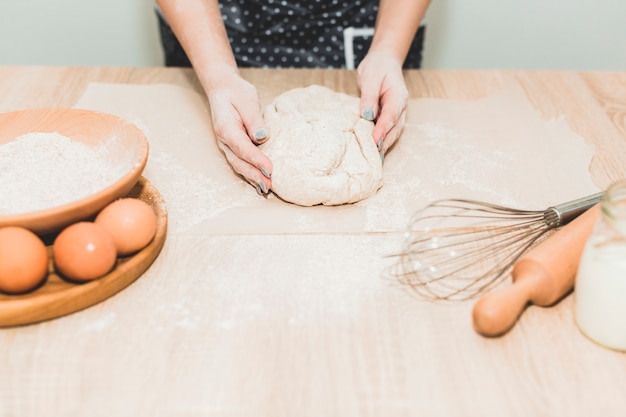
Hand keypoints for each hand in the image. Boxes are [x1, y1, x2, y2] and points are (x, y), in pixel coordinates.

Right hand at [205, 71, 272, 193]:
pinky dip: (250, 173)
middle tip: (269, 185)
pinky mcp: (233, 147)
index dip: (256, 159)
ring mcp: (227, 145)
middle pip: (239, 161)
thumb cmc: (236, 93)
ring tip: (266, 188)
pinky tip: (260, 181)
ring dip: (252, 178)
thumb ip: (254, 119)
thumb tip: (262, 137)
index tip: (269, 168)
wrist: (223, 89)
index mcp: (227, 128)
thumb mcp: (247, 100)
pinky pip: (241, 162)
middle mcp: (224, 140)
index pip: (242, 147)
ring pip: (239, 165)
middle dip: (254, 175)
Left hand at [356, 50, 408, 157]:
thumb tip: (367, 115)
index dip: (382, 130)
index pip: (390, 116)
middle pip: (394, 129)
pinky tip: (374, 150)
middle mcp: (401, 107)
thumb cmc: (377, 67)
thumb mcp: (370, 77)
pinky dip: (382, 140)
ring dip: (384, 145)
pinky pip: (389, 131)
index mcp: (398, 96)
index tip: (373, 141)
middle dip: (384, 143)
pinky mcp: (392, 117)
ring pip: (393, 132)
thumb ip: (369, 97)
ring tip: (373, 158)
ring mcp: (398, 113)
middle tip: (372, 156)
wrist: (384, 61)